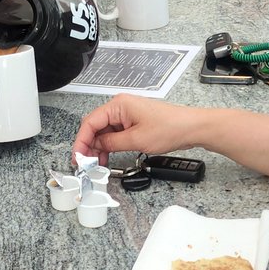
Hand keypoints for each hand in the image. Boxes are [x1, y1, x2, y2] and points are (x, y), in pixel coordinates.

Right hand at [71, 94, 199, 165]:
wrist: (191, 128)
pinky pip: (115, 133)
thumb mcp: (136, 140)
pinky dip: (109, 145)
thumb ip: (112, 143)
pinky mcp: (133, 122)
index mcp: (118, 105)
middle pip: (95, 126)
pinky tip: (107, 157)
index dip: (81, 141)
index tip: (78, 156)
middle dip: (88, 145)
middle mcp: (121, 107)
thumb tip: (96, 146)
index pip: (90, 122)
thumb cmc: (170, 128)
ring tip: (96, 164)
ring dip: (99, 147)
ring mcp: (127, 114)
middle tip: (85, 163)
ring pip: (104, 131)